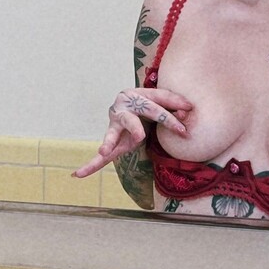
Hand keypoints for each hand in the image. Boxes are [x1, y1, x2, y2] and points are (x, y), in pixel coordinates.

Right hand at [73, 87, 192, 178]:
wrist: (125, 101)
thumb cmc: (148, 103)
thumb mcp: (160, 101)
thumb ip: (173, 105)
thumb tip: (190, 111)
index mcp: (137, 94)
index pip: (158, 102)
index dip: (172, 114)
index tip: (186, 129)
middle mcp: (123, 105)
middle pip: (142, 112)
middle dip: (158, 120)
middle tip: (171, 130)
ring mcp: (114, 122)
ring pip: (114, 132)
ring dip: (109, 142)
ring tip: (104, 151)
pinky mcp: (111, 139)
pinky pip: (101, 156)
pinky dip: (90, 166)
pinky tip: (78, 175)